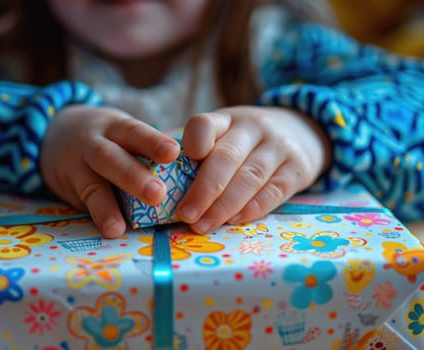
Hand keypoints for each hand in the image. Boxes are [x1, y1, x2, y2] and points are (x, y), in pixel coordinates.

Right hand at [40, 105, 180, 237]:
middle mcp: (95, 143)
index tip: (174, 152)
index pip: (134, 131)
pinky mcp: (69, 185)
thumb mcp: (123, 133)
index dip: (153, 141)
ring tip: (121, 225)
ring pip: (93, 182)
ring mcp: (78, 165)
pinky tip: (112, 229)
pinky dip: (98, 215)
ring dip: (107, 206)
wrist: (57, 131)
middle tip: (158, 194)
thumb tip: (191, 178)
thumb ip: (147, 151)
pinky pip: (83, 200)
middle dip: (134, 176)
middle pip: (111, 157)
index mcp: (116, 127)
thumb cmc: (108, 138)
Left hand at [176, 106, 331, 233]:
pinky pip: (274, 191)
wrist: (302, 131)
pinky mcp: (297, 169)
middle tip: (186, 215)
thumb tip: (159, 179)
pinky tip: (234, 220)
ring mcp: (278, 147)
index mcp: (226, 120)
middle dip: (204, 189)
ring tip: (203, 225)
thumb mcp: (224, 133)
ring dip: (223, 205)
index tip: (181, 163)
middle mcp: (253, 128)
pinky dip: (252, 208)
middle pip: (226, 157)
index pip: (205, 124)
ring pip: (249, 177)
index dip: (193, 142)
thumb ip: (197, 151)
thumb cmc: (247, 141)